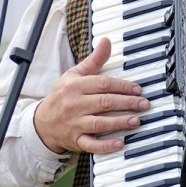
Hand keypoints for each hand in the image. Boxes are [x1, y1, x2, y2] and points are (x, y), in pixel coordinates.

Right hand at [34, 37, 149, 154]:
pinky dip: (105, 146)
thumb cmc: (63, 96)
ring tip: (136, 120)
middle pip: (104, 103)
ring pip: (99, 123)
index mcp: (75, 86)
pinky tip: (120, 143)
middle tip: (143, 104)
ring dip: (119, 122)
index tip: (138, 89)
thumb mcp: (75, 74)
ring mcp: (74, 124)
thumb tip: (107, 41)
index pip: (103, 84)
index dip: (122, 86)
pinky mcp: (75, 140)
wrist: (42, 123)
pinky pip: (91, 145)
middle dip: (126, 103)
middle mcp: (74, 105)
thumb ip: (94, 60)